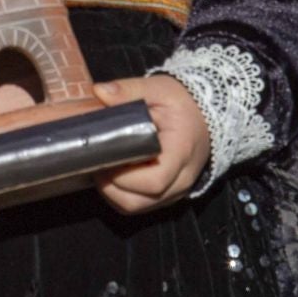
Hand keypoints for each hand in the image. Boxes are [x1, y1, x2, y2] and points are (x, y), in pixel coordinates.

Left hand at [91, 76, 211, 214]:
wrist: (203, 117)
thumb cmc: (181, 104)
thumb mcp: (158, 89)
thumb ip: (129, 90)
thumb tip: (99, 91)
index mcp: (181, 153)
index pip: (153, 180)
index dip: (122, 175)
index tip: (102, 156)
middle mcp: (181, 179)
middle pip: (140, 201)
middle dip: (109, 186)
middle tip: (94, 161)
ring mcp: (174, 191)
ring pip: (136, 207)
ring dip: (111, 193)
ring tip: (100, 167)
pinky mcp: (166, 194)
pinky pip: (138, 204)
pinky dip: (119, 195)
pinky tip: (111, 173)